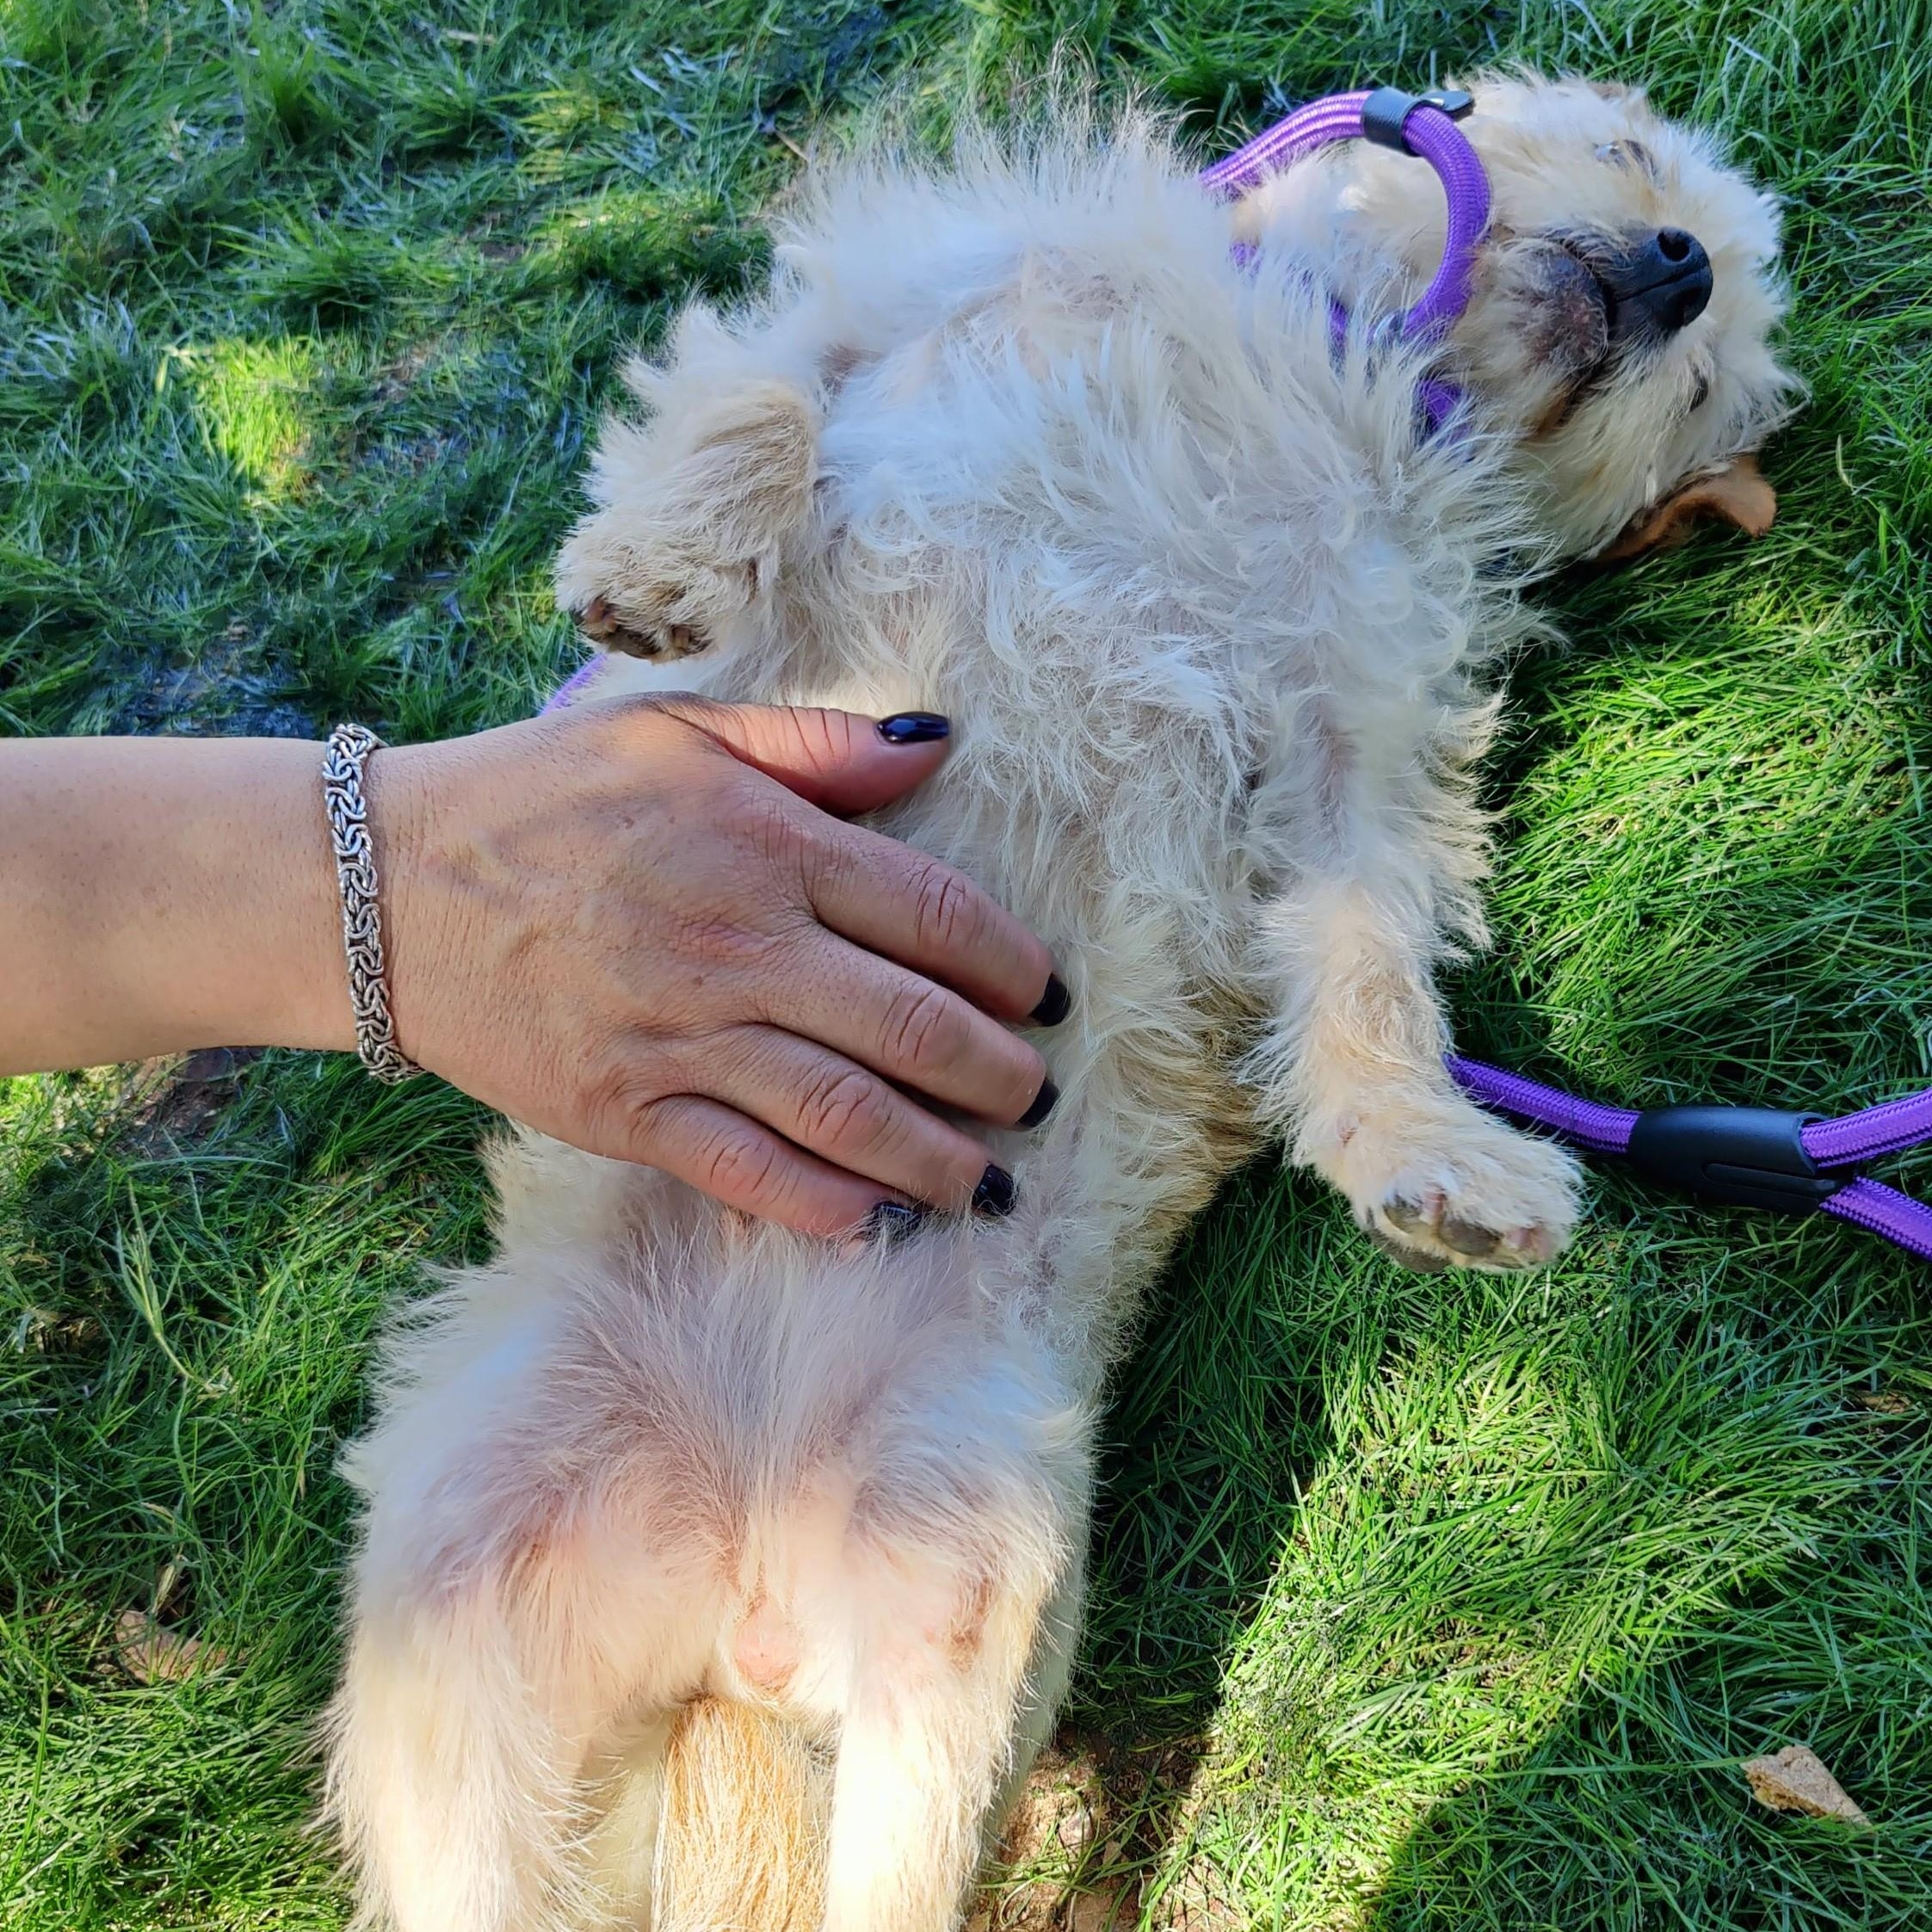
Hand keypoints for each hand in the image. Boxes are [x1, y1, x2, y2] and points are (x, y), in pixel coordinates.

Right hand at [375, 697, 1063, 1236]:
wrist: (385, 886)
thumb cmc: (540, 795)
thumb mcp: (676, 731)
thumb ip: (814, 744)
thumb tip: (937, 747)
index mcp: (766, 846)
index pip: (934, 913)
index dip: (1010, 963)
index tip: (1045, 996)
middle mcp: (740, 948)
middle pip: (911, 1026)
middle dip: (995, 1074)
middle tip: (1035, 1097)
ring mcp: (682, 1039)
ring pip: (847, 1113)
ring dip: (937, 1156)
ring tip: (990, 1179)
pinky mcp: (625, 1113)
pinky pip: (748, 1171)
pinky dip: (825, 1205)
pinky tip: (880, 1222)